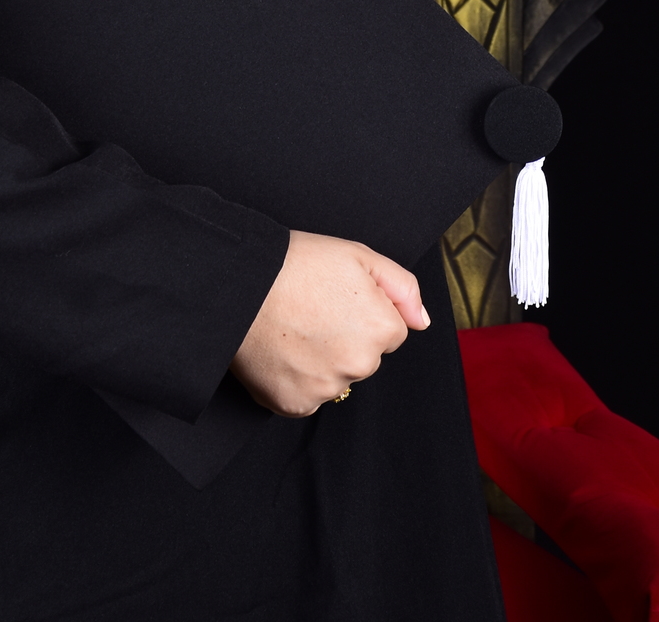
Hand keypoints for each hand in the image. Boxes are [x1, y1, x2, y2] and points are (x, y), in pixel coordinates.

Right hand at [229, 231, 429, 416]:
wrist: (238, 284)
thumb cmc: (293, 264)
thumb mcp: (357, 255)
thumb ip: (401, 287)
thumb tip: (421, 321)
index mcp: (380, 329)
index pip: (388, 331)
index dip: (362, 311)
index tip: (336, 298)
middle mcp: (359, 365)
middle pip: (364, 358)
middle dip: (345, 338)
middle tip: (312, 310)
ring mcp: (326, 388)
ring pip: (335, 378)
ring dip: (321, 361)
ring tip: (293, 328)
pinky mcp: (295, 404)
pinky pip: (307, 396)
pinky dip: (296, 378)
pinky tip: (281, 350)